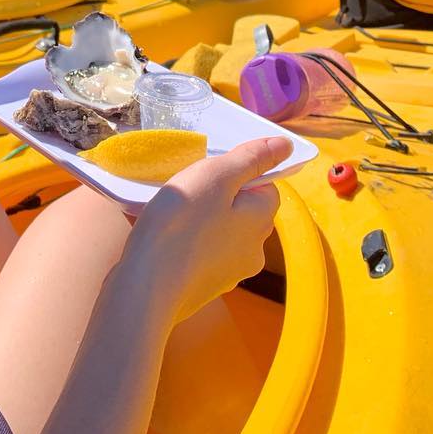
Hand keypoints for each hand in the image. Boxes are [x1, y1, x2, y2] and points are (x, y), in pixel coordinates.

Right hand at [126, 136, 290, 321]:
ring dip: (201, 220)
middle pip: (243, 210)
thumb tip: (287, 145)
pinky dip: (187, 243)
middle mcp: (254, 251)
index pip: (265, 186)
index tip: (208, 174)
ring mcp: (229, 274)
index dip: (239, 174)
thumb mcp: (216, 176)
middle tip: (186, 192)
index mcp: (262, 221)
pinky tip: (163, 239)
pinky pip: (201, 253)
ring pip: (221, 232)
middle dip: (218, 197)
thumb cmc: (182, 222)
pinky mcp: (204, 288)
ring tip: (169, 215)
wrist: (145, 286)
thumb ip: (251, 158)